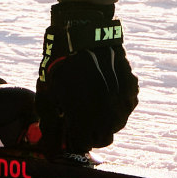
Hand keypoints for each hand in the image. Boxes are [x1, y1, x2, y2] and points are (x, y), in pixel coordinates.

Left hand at [33, 0, 137, 150]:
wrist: (82, 29)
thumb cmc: (59, 61)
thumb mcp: (46, 90)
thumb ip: (49, 121)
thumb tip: (48, 147)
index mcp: (79, 109)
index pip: (84, 143)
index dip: (78, 144)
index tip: (74, 138)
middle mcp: (102, 104)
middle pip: (106, 138)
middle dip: (95, 137)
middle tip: (86, 128)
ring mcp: (117, 92)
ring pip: (120, 122)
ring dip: (109, 122)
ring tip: (97, 112)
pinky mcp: (129, 81)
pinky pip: (129, 104)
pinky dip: (122, 105)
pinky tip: (110, 97)